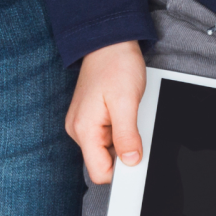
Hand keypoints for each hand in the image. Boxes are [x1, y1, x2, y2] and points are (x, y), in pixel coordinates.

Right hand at [66, 41, 146, 184]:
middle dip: (123, 153)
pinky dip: (119, 131)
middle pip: (103, 162)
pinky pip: (107, 137)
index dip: (121, 171)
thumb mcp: (126, 102)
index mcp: (84, 130)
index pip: (100, 172)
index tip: (136, 159)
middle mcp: (79, 130)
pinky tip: (124, 114)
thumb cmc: (116, 66)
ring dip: (122, 140)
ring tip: (128, 115)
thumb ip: (126, 135)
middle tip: (134, 129)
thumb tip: (131, 162)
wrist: (109, 43)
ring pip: (107, 150)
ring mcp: (83, 124)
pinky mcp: (91, 119)